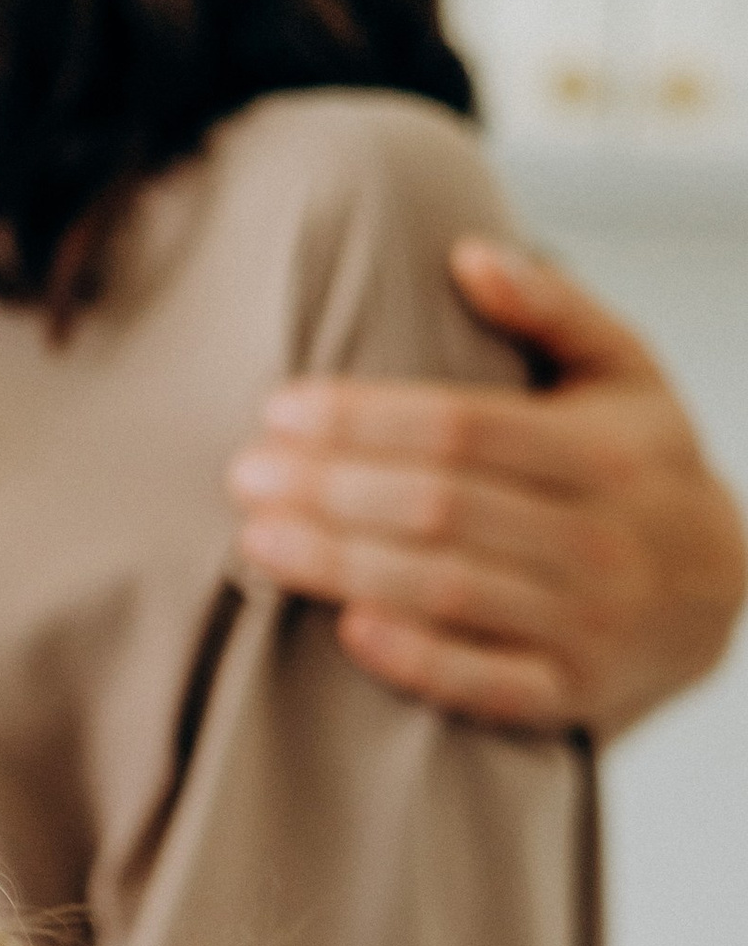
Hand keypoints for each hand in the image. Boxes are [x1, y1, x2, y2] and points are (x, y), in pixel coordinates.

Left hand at [229, 238, 745, 737]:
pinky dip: (413, 660)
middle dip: (331, 489)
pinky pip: (483, 684)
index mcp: (603, 450)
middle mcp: (599, 538)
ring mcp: (586, 622)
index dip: (362, 419)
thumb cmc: (640, 463)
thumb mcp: (623, 369)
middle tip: (245, 475)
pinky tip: (343, 628)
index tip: (279, 410)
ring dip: (343, 566)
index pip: (461, 427)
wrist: (719, 589)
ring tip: (258, 540)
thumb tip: (470, 252)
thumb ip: (553, 306)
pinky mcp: (567, 692)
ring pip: (446, 590)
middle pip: (440, 507)